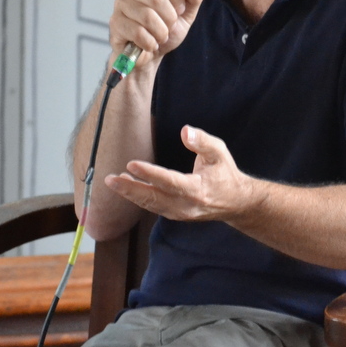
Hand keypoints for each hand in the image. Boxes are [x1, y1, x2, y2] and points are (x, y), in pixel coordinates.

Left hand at [105, 126, 257, 221]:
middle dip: (130, 189)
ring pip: (150, 205)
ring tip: (114, 181)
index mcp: (197, 190)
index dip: (149, 173)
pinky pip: (153, 207)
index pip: (169, 181)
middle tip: (110, 179)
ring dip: (131, 193)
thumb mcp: (219, 153)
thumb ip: (202, 141)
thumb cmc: (225, 173)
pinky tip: (128, 186)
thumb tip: (185, 131)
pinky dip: (139, 198)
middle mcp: (186, 206)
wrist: (235, 203)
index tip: (131, 164)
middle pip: (153, 198)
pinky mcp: (175, 215)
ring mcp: (179, 213)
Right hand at [108, 0, 204, 69]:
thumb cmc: (166, 29)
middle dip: (170, 18)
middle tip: (169, 26)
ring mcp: (120, 5)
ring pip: (147, 16)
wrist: (151, 54)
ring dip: (161, 32)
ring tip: (160, 36)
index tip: (179, 10)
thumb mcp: (186, 14)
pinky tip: (150, 44)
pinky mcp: (115, 23)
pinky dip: (150, 42)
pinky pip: (137, 32)